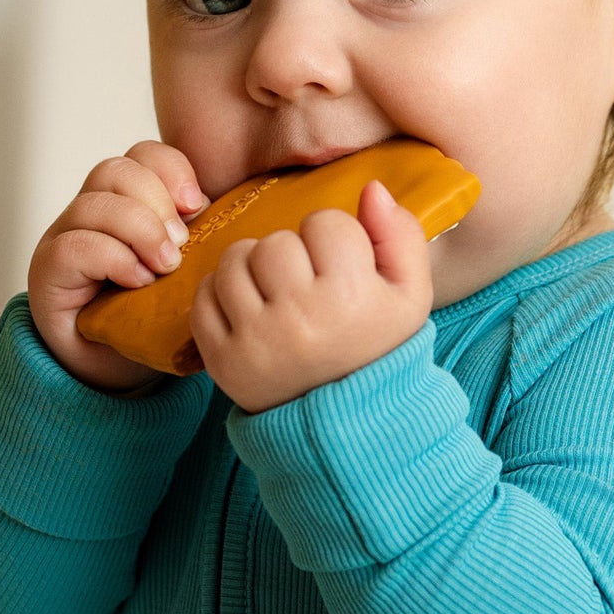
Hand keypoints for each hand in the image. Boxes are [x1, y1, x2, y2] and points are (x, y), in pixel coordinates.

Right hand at [27, 141, 211, 394]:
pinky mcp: (50, 270)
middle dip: (157, 201)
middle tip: (182, 244)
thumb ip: (209, 239)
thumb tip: (253, 219)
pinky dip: (114, 259)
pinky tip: (138, 282)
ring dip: (139, 231)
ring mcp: (66, 236)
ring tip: (165, 267)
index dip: (172, 169)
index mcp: (130, 200)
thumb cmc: (155, 315)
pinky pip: (75, 244)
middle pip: (117, 170)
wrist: (114, 367)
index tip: (198, 206)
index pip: (144, 154)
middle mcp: (93, 211)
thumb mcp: (190, 270)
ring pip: (94, 202)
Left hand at [189, 179, 433, 413]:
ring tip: (274, 289)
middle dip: (291, 252)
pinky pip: (204, 296)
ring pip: (235, 260)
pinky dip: (221, 292)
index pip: (325, 223)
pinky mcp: (222, 360)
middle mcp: (299, 318)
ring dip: (253, 266)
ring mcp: (255, 340)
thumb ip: (400, 237)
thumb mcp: (410, 296)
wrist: (347, 423)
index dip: (333, 238)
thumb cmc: (377, 348)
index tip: (339, 266)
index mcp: (350, 298)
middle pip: (276, 241)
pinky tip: (248, 306)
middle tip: (305, 280)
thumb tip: (371, 189)